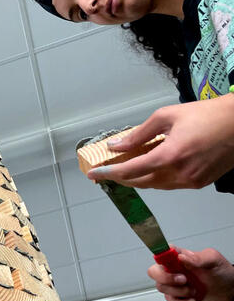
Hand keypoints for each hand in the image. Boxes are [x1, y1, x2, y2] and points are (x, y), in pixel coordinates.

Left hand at [87, 95, 233, 188]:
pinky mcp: (200, 183)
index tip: (93, 174)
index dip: (109, 173)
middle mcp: (180, 173)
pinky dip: (156, 178)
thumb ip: (138, 134)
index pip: (130, 170)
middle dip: (120, 177)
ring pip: (155, 185)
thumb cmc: (206, 115)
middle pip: (141, 182)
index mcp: (170, 156)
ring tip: (125, 167)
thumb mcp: (166, 116)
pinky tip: (150, 167)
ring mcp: (192, 181)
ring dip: (138, 178)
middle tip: (106, 170)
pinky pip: (171, 184)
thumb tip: (117, 145)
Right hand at [148, 246, 233, 300]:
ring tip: (193, 290)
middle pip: (154, 272)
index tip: (167, 261)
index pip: (161, 253)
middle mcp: (174, 271)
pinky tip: (193, 299)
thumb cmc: (222, 273)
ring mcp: (175, 286)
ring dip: (179, 292)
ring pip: (162, 288)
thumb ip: (199, 257)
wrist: (230, 292)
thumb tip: (183, 257)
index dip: (159, 255)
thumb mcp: (214, 260)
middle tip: (183, 279)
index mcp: (179, 258)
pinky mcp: (179, 299)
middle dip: (166, 278)